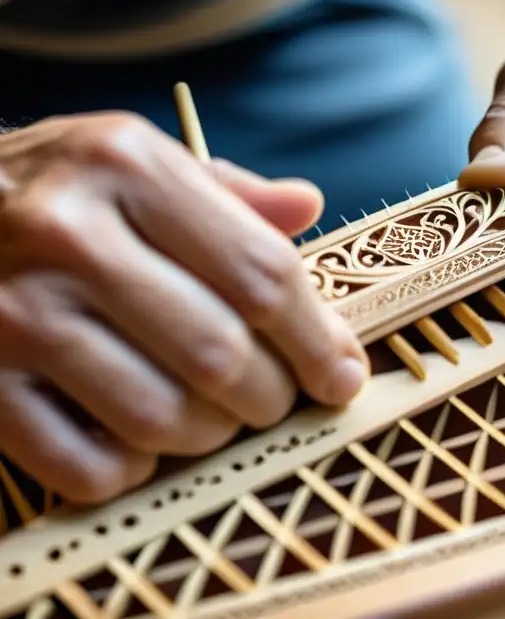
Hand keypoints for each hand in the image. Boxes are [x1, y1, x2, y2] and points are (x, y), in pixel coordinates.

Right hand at [0, 114, 367, 503]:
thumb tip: (306, 206)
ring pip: (161, 417)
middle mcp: (69, 233)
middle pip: (221, 354)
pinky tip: (138, 443)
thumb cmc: (57, 189)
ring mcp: (13, 312)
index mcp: (128, 166)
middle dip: (271, 396)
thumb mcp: (137, 162)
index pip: (262, 274)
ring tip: (213, 417)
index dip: (318, 339)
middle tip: (276, 398)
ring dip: (209, 435)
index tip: (342, 375)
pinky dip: (132, 471)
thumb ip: (227, 192)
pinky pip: (86, 467)